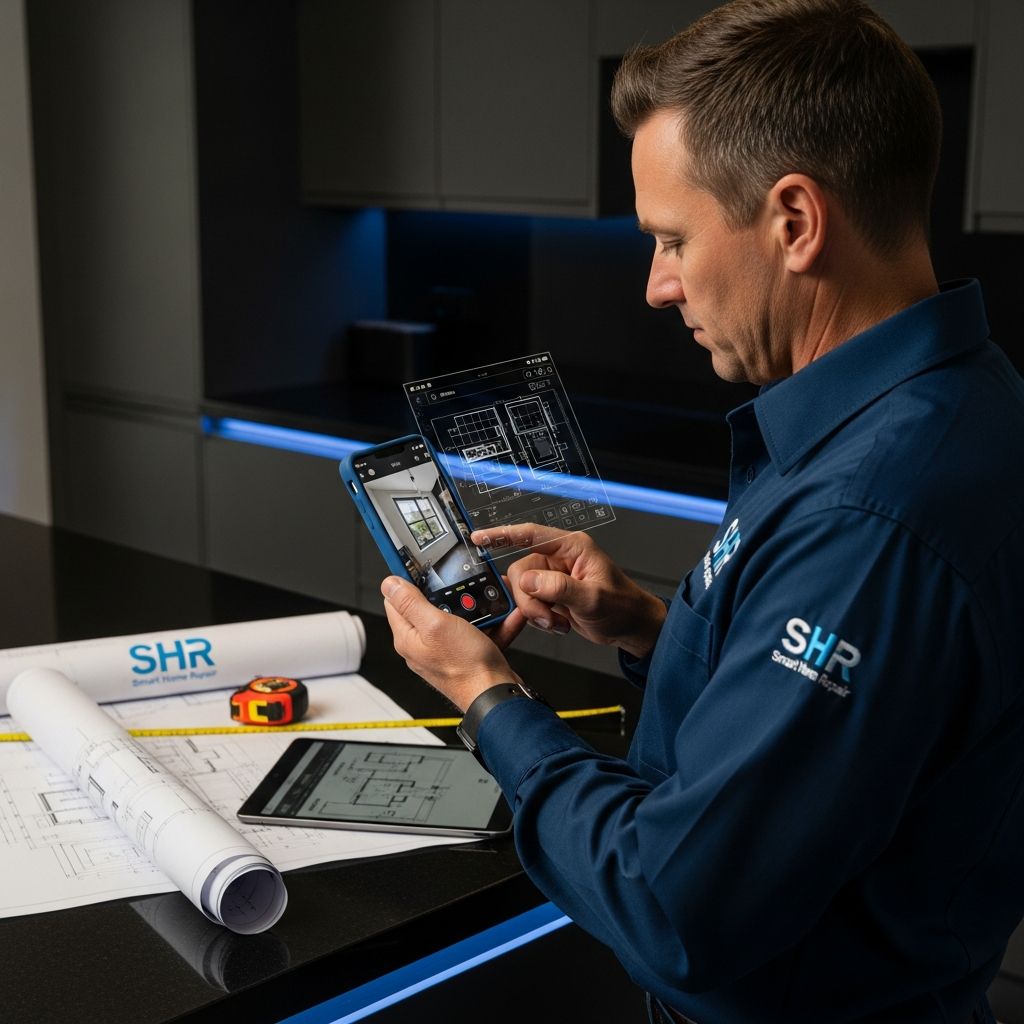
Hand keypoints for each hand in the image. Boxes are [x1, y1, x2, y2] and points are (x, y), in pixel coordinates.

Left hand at [381, 576, 526, 711]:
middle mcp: (423, 645)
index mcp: (408, 637)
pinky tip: (505, 616)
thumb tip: (388, 583)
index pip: (395, 600)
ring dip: (475, 607)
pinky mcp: (467, 654)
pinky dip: (492, 622)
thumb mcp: (435, 625)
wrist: (497, 694)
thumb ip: (411, 603)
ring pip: (458, 617)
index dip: (407, 580)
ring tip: (489, 601)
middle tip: (462, 587)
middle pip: (429, 606)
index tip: (419, 565)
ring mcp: (446, 650)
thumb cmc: (466, 667)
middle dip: (449, 594)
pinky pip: (479, 631)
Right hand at [472, 524, 666, 658]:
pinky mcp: (550, 596)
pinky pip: (529, 604)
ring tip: (558, 622)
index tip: (480, 537)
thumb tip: (530, 581)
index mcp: (571, 548)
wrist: (630, 628)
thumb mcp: (593, 598)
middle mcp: (559, 560)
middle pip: (521, 571)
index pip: (531, 534)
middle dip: (529, 599)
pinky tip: (558, 623)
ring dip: (536, 612)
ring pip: (522, 591)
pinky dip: (539, 618)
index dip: (503, 534)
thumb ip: (559, 588)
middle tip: (547, 617)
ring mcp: (553, 579)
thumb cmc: (622, 606)